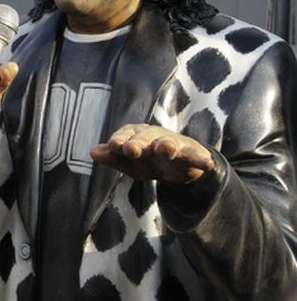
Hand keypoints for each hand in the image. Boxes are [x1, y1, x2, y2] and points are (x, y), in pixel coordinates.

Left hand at [90, 124, 214, 183]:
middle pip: (145, 138)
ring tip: (167, 149)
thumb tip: (92, 151)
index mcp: (135, 136)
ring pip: (168, 143)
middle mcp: (153, 136)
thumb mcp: (129, 163)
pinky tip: (207, 164)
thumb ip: (113, 158)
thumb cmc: (147, 160)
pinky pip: (196, 155)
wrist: (178, 163)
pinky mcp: (191, 152)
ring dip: (167, 145)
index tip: (113, 146)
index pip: (124, 137)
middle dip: (139, 143)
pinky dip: (202, 159)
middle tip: (132, 149)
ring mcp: (173, 142)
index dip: (119, 141)